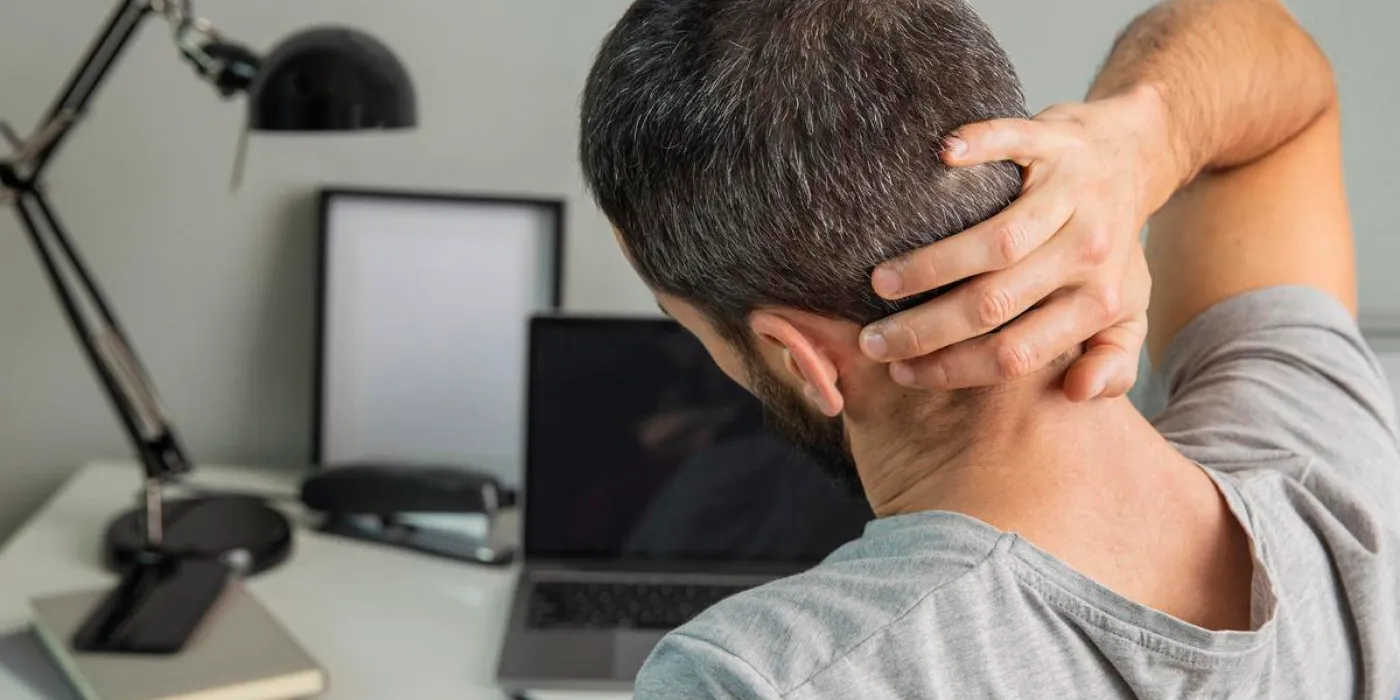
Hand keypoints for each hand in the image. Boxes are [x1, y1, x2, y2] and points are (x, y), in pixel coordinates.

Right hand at [859, 89, 1175, 400]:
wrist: (1135, 156)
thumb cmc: (1112, 245)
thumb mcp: (1127, 312)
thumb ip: (1113, 362)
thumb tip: (1078, 394)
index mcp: (1100, 302)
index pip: (1017, 352)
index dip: (954, 368)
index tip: (903, 374)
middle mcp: (1088, 250)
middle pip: (995, 303)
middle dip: (925, 329)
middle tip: (873, 341)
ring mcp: (1072, 192)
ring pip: (998, 240)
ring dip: (931, 264)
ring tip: (879, 282)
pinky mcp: (1056, 141)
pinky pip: (1015, 142)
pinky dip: (980, 146)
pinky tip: (940, 156)